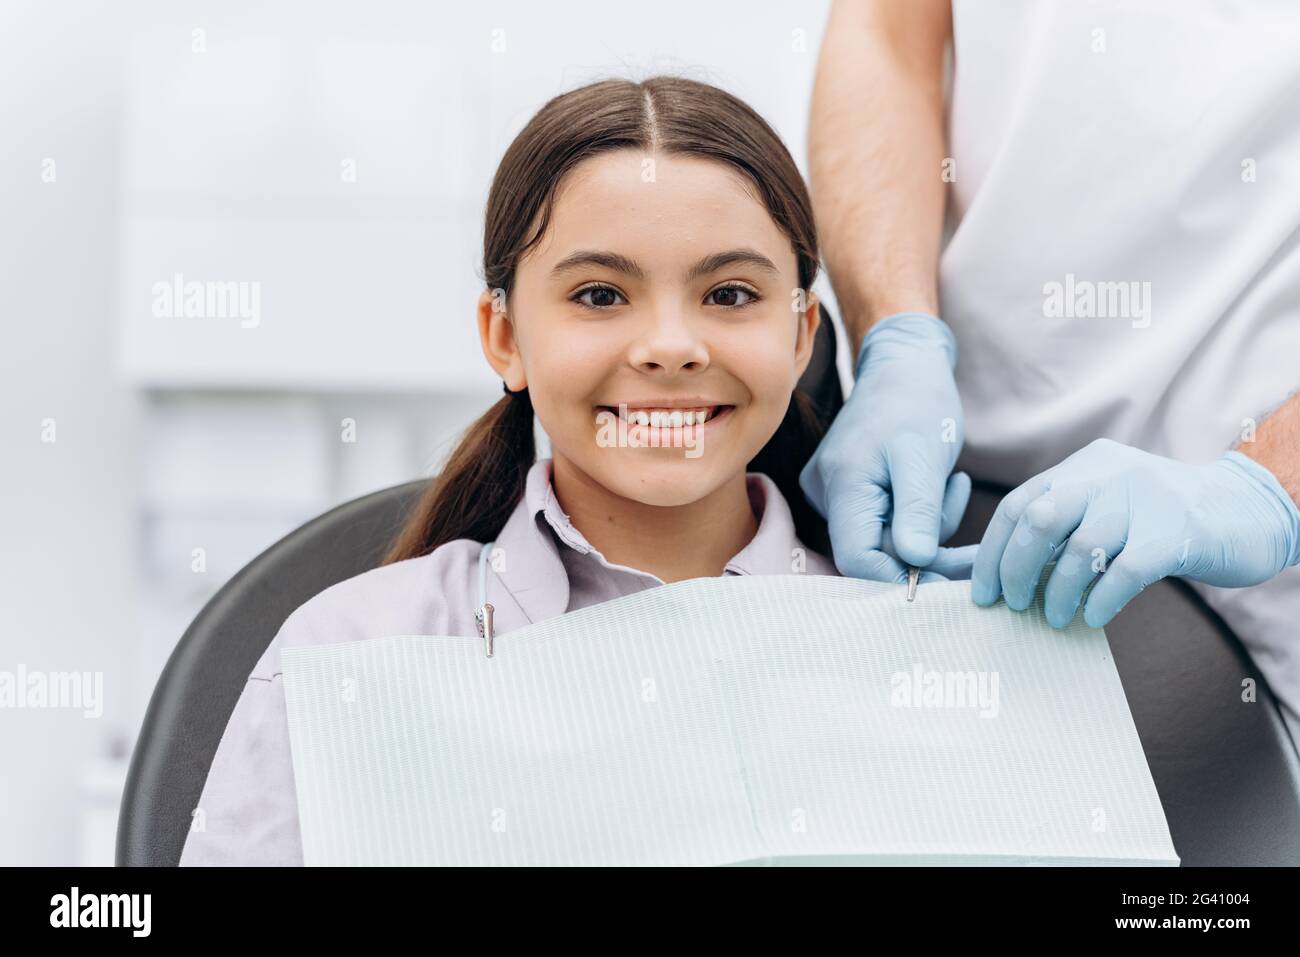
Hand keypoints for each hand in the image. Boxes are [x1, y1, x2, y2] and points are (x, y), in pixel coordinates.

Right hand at [800, 312, 973, 582]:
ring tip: (951, 483)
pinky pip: (884, 521)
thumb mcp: (926, 456)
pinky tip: (937, 482)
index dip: (899, 578)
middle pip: (873, 553)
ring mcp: (833, 493)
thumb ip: (919, 511)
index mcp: (842, 484)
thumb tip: (915, 562)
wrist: (903, 363)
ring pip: (883, 539)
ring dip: (927, 525)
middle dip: (927, 549)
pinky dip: (918, 513)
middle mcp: (826, 494)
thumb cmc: (917, 401)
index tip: (948, 580)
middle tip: (972, 539)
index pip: (858, 559)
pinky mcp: (847, 492)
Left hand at [971, 438, 1299, 627]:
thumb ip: (1065, 524)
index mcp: (1083, 466)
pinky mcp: (1177, 532)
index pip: (1018, 505)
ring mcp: (1144, 500)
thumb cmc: (1164, 518)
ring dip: (1058, 592)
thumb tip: (1007, 573)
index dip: (992, 552)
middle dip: (1016, 569)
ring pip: (1080, 548)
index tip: (983, 591)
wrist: (1250, 508)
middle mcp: (1109, 475)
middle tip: (1013, 605)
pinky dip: (1100, 600)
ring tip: (1055, 618)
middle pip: (1039, 520)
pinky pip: (1124, 572)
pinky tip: (1093, 617)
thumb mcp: (1109, 503)